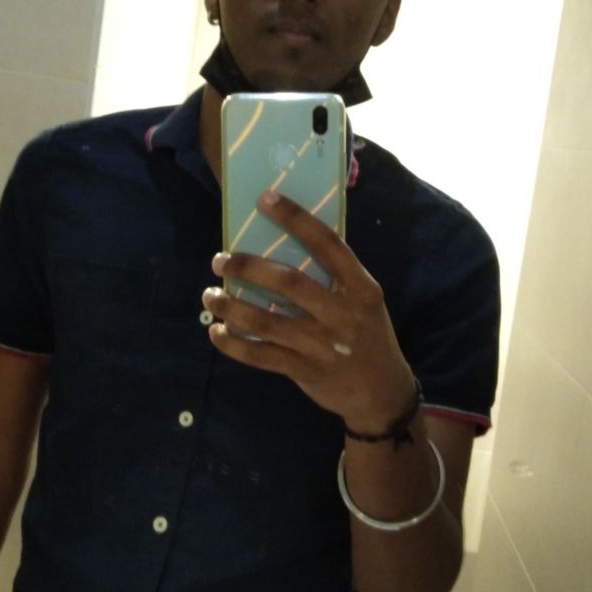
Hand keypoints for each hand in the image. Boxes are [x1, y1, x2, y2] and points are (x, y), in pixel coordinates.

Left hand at [202, 190, 415, 430]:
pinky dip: (233, 344)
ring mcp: (321, 345)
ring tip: (210, 295)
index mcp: (360, 287)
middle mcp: (341, 314)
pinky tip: (217, 331)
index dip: (296, 219)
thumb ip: (335, 276)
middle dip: (248, 267)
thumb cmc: (367, 334)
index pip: (327, 244)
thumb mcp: (364, 299)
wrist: (381, 392)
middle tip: (220, 259)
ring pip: (266, 322)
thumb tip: (287, 242)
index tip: (265, 199)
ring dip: (231, 306)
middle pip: (288, 282)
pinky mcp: (304, 371)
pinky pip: (260, 356)